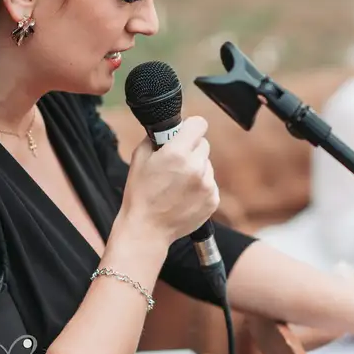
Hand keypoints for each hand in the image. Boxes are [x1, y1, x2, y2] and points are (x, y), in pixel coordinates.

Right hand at [118, 116, 219, 242]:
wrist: (147, 229)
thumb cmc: (140, 193)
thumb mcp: (140, 158)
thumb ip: (157, 138)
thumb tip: (169, 128)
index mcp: (177, 153)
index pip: (199, 124)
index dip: (191, 126)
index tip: (186, 132)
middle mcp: (196, 167)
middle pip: (204, 144)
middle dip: (191, 149)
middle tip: (176, 162)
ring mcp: (207, 185)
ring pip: (207, 164)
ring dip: (196, 168)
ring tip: (178, 184)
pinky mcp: (213, 199)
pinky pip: (210, 183)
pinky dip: (200, 186)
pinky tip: (184, 195)